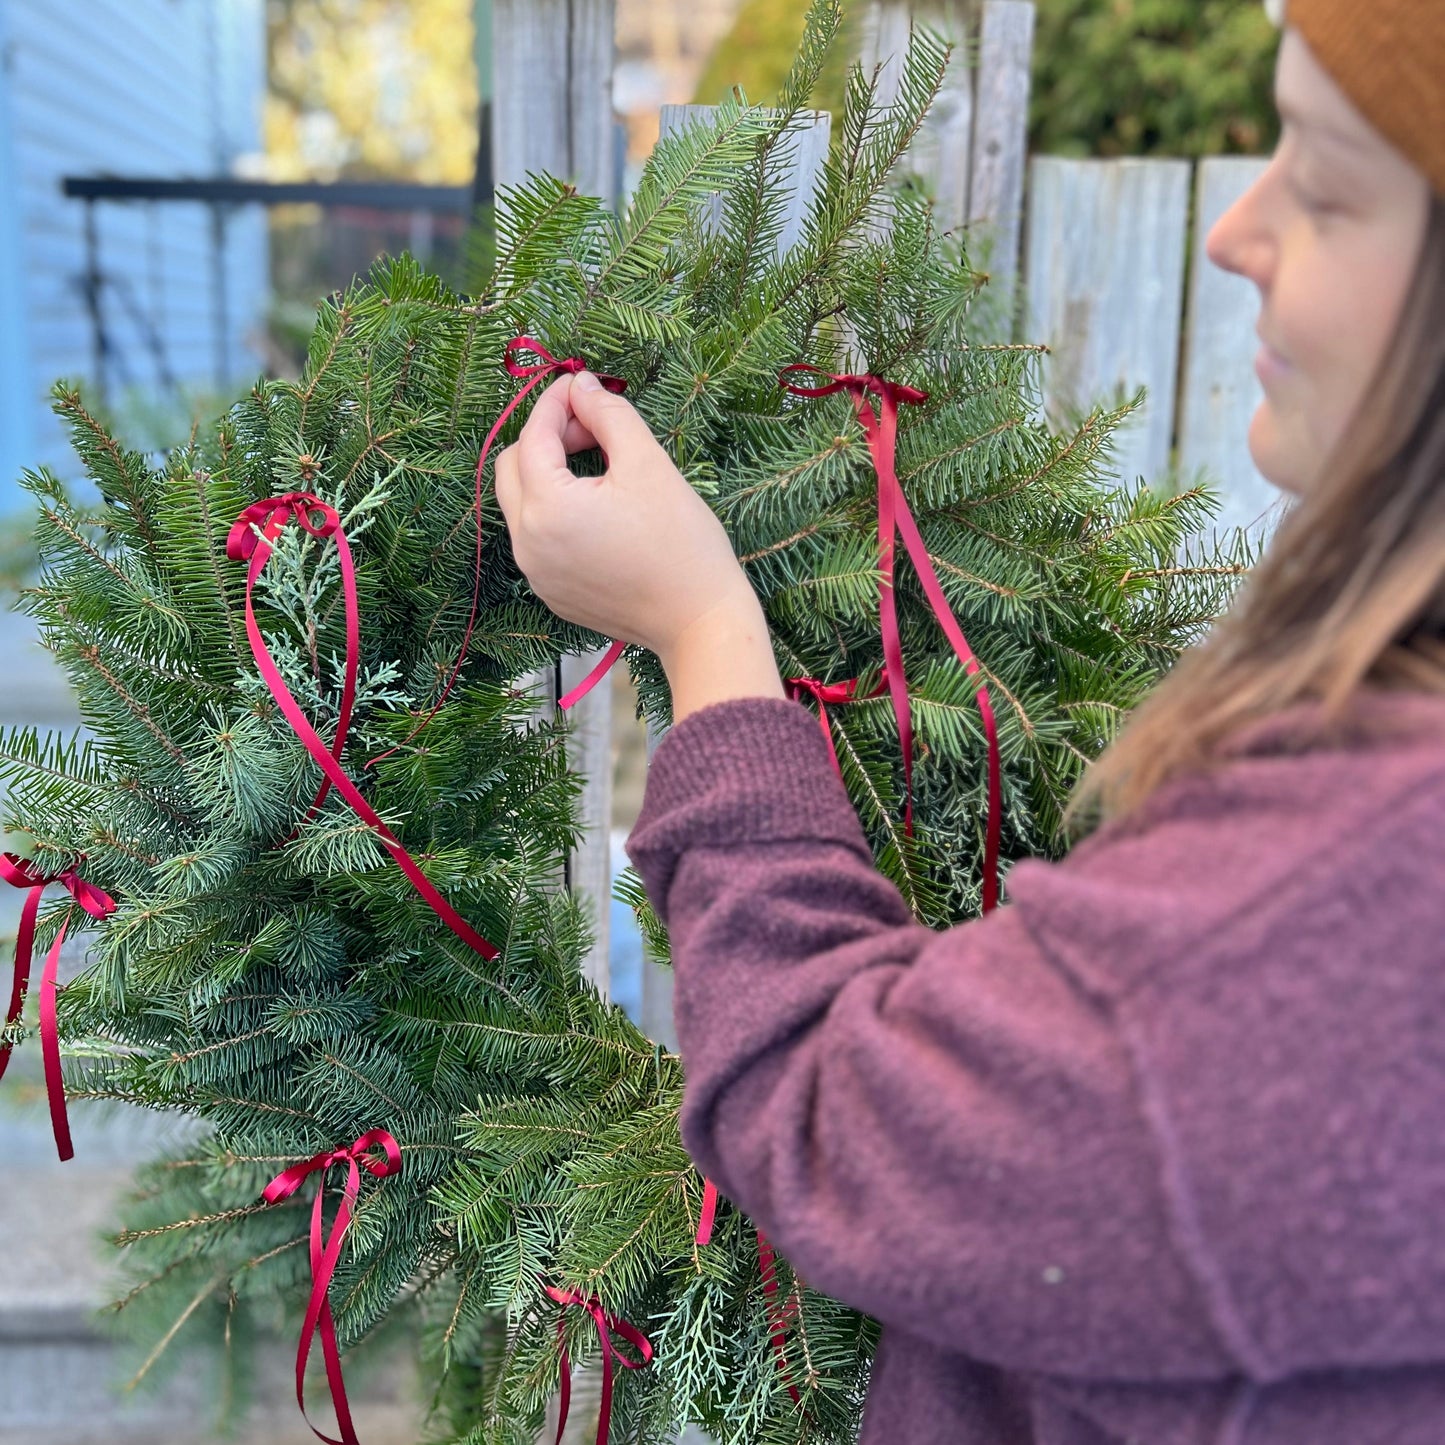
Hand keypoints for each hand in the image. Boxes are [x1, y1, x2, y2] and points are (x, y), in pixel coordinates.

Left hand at [495, 371, 783, 717]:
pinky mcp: (552, 593)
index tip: (583, 385)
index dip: (556, 402)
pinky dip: (556, 513)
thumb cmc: (681, 543)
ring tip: (598, 467)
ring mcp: (536, 573)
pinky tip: (599, 511)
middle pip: (511, 467)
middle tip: (590, 428)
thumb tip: (582, 385)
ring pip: (521, 504)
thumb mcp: (648, 463)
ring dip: (548, 475)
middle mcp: (527, 543)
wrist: (700, 621)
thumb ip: (608, 414)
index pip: (533, 436)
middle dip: (545, 437)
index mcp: (547, 507)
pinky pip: (538, 539)